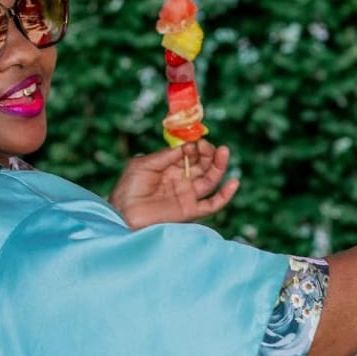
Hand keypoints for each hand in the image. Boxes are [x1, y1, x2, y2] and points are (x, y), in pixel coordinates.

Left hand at [109, 141, 239, 229]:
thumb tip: (187, 145)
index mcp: (170, 167)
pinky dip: (225, 195)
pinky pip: (213, 204)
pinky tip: (233, 182)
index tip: (196, 140)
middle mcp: (181, 180)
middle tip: (209, 146)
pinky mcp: (190, 211)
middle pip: (203, 164)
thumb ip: (166, 155)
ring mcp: (187, 195)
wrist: (123, 215)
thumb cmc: (128, 188)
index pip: (190, 153)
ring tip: (223, 152)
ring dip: (219, 166)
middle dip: (208, 153)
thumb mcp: (144, 164)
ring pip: (211, 180)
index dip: (195, 146)